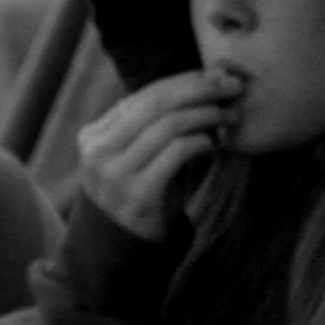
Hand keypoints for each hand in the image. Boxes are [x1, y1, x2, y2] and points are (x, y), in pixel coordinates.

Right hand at [78, 68, 242, 241]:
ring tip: (229, 116)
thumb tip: (203, 79)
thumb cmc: (138, 191)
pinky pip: (178, 151)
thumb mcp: (131, 154)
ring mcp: (114, 174)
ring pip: (169, 125)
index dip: (185, 81)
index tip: (216, 77)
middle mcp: (97, 153)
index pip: (144, 96)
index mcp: (92, 136)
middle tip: (232, 86)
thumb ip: (149, 122)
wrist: (122, 247)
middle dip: (200, 89)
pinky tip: (215, 143)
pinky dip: (202, 141)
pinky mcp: (138, 194)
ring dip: (207, 115)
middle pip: (156, 104)